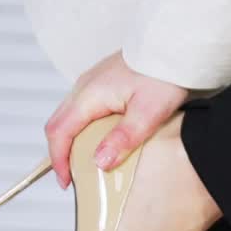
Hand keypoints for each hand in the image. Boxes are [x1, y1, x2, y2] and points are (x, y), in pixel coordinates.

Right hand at [44, 51, 188, 187]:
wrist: (171, 48)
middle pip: (59, 124)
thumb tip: (99, 162)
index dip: (59, 160)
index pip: (60, 131)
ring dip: (73, 142)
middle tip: (74, 179)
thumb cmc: (163, 76)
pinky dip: (84, 131)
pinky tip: (99, 144)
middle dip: (61, 153)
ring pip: (71, 117)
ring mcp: (92, 84)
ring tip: (86, 166)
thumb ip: (123, 138)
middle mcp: (84, 88)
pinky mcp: (103, 84)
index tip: (66, 183)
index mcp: (89, 95)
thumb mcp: (147, 113)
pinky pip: (84, 110)